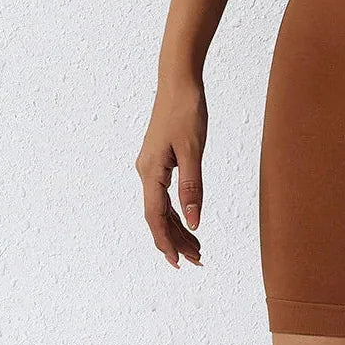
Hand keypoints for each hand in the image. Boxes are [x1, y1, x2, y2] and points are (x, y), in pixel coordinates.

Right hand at [136, 79, 207, 267]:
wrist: (178, 83)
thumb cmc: (186, 112)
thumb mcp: (193, 152)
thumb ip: (192, 188)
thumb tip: (194, 222)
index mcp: (151, 171)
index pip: (155, 216)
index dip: (166, 241)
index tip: (178, 261)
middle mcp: (146, 172)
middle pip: (158, 217)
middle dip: (176, 241)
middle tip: (197, 260)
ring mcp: (151, 168)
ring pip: (162, 209)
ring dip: (178, 230)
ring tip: (197, 249)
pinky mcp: (159, 163)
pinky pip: (165, 196)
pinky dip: (178, 213)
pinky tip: (190, 224)